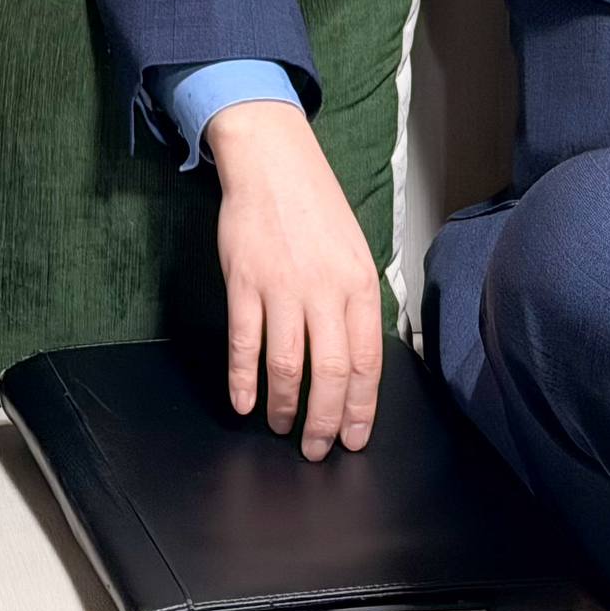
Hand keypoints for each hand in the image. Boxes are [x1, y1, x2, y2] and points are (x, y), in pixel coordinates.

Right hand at [205, 99, 383, 460]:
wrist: (273, 161)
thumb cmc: (315, 207)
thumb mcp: (353, 251)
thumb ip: (357, 303)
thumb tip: (357, 362)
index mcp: (359, 284)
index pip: (366, 362)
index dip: (359, 408)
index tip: (351, 438)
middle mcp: (325, 289)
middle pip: (330, 373)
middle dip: (324, 421)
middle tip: (315, 449)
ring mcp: (283, 286)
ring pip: (287, 366)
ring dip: (285, 407)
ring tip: (281, 427)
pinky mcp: (244, 282)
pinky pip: (245, 343)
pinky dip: (243, 380)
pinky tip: (243, 402)